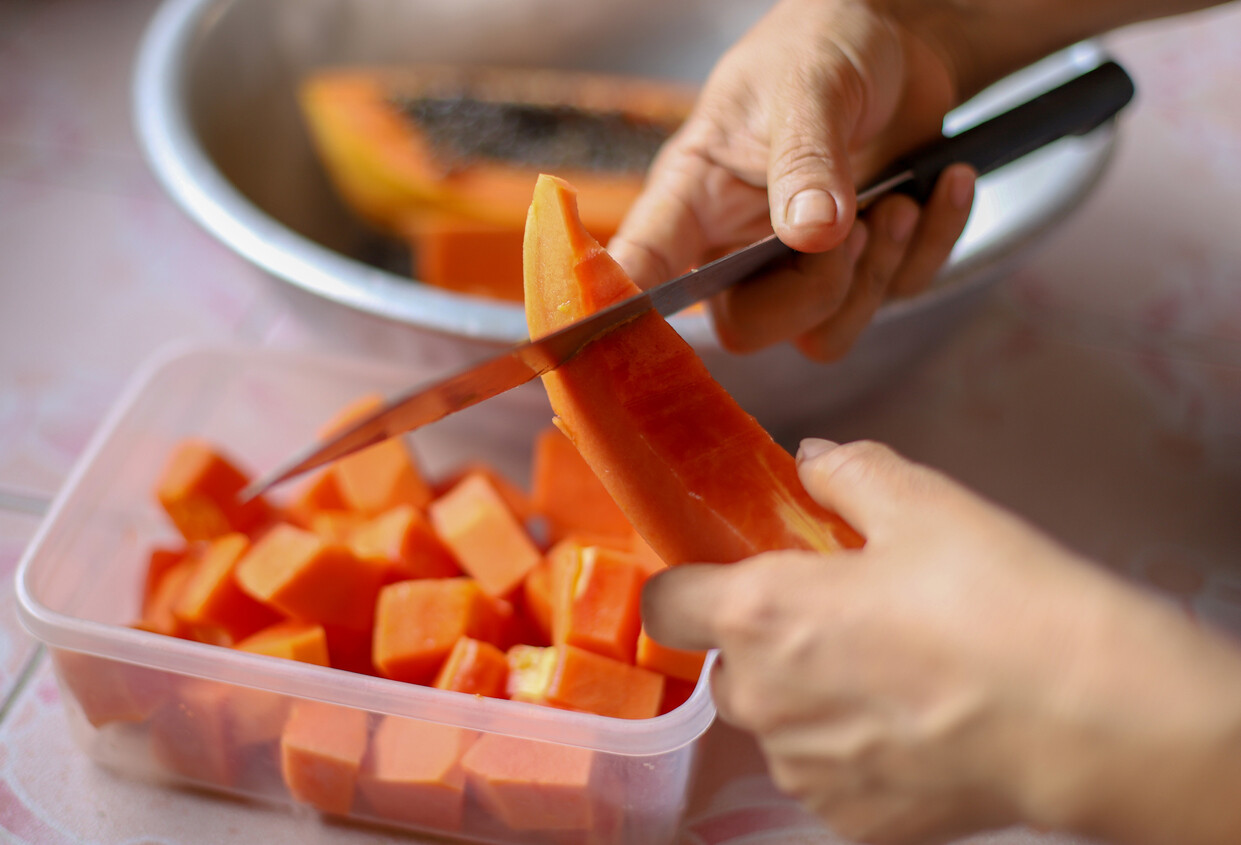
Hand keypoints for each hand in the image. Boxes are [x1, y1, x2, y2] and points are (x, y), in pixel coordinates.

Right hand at [608, 0, 975, 360]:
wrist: (900, 40)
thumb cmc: (825, 45)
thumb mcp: (809, 84)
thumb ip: (806, 158)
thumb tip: (811, 234)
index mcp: (695, 196)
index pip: (645, 262)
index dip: (633, 305)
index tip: (630, 326)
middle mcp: (736, 245)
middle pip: (748, 328)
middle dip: (816, 290)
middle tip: (857, 224)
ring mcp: (797, 265)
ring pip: (824, 334)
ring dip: (878, 275)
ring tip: (901, 201)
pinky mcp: (859, 268)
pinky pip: (894, 298)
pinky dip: (932, 246)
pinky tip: (944, 187)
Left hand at [642, 439, 1240, 844]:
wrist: (1087, 717)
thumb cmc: (996, 598)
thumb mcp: (922, 502)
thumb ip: (847, 473)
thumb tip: (811, 462)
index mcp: (759, 614)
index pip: (664, 604)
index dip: (690, 585)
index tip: (731, 576)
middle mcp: (762, 701)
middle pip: (725, 668)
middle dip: (764, 644)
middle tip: (841, 619)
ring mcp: (804, 772)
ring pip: (778, 727)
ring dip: (809, 702)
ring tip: (895, 675)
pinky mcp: (852, 823)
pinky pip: (827, 777)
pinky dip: (854, 754)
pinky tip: (918, 727)